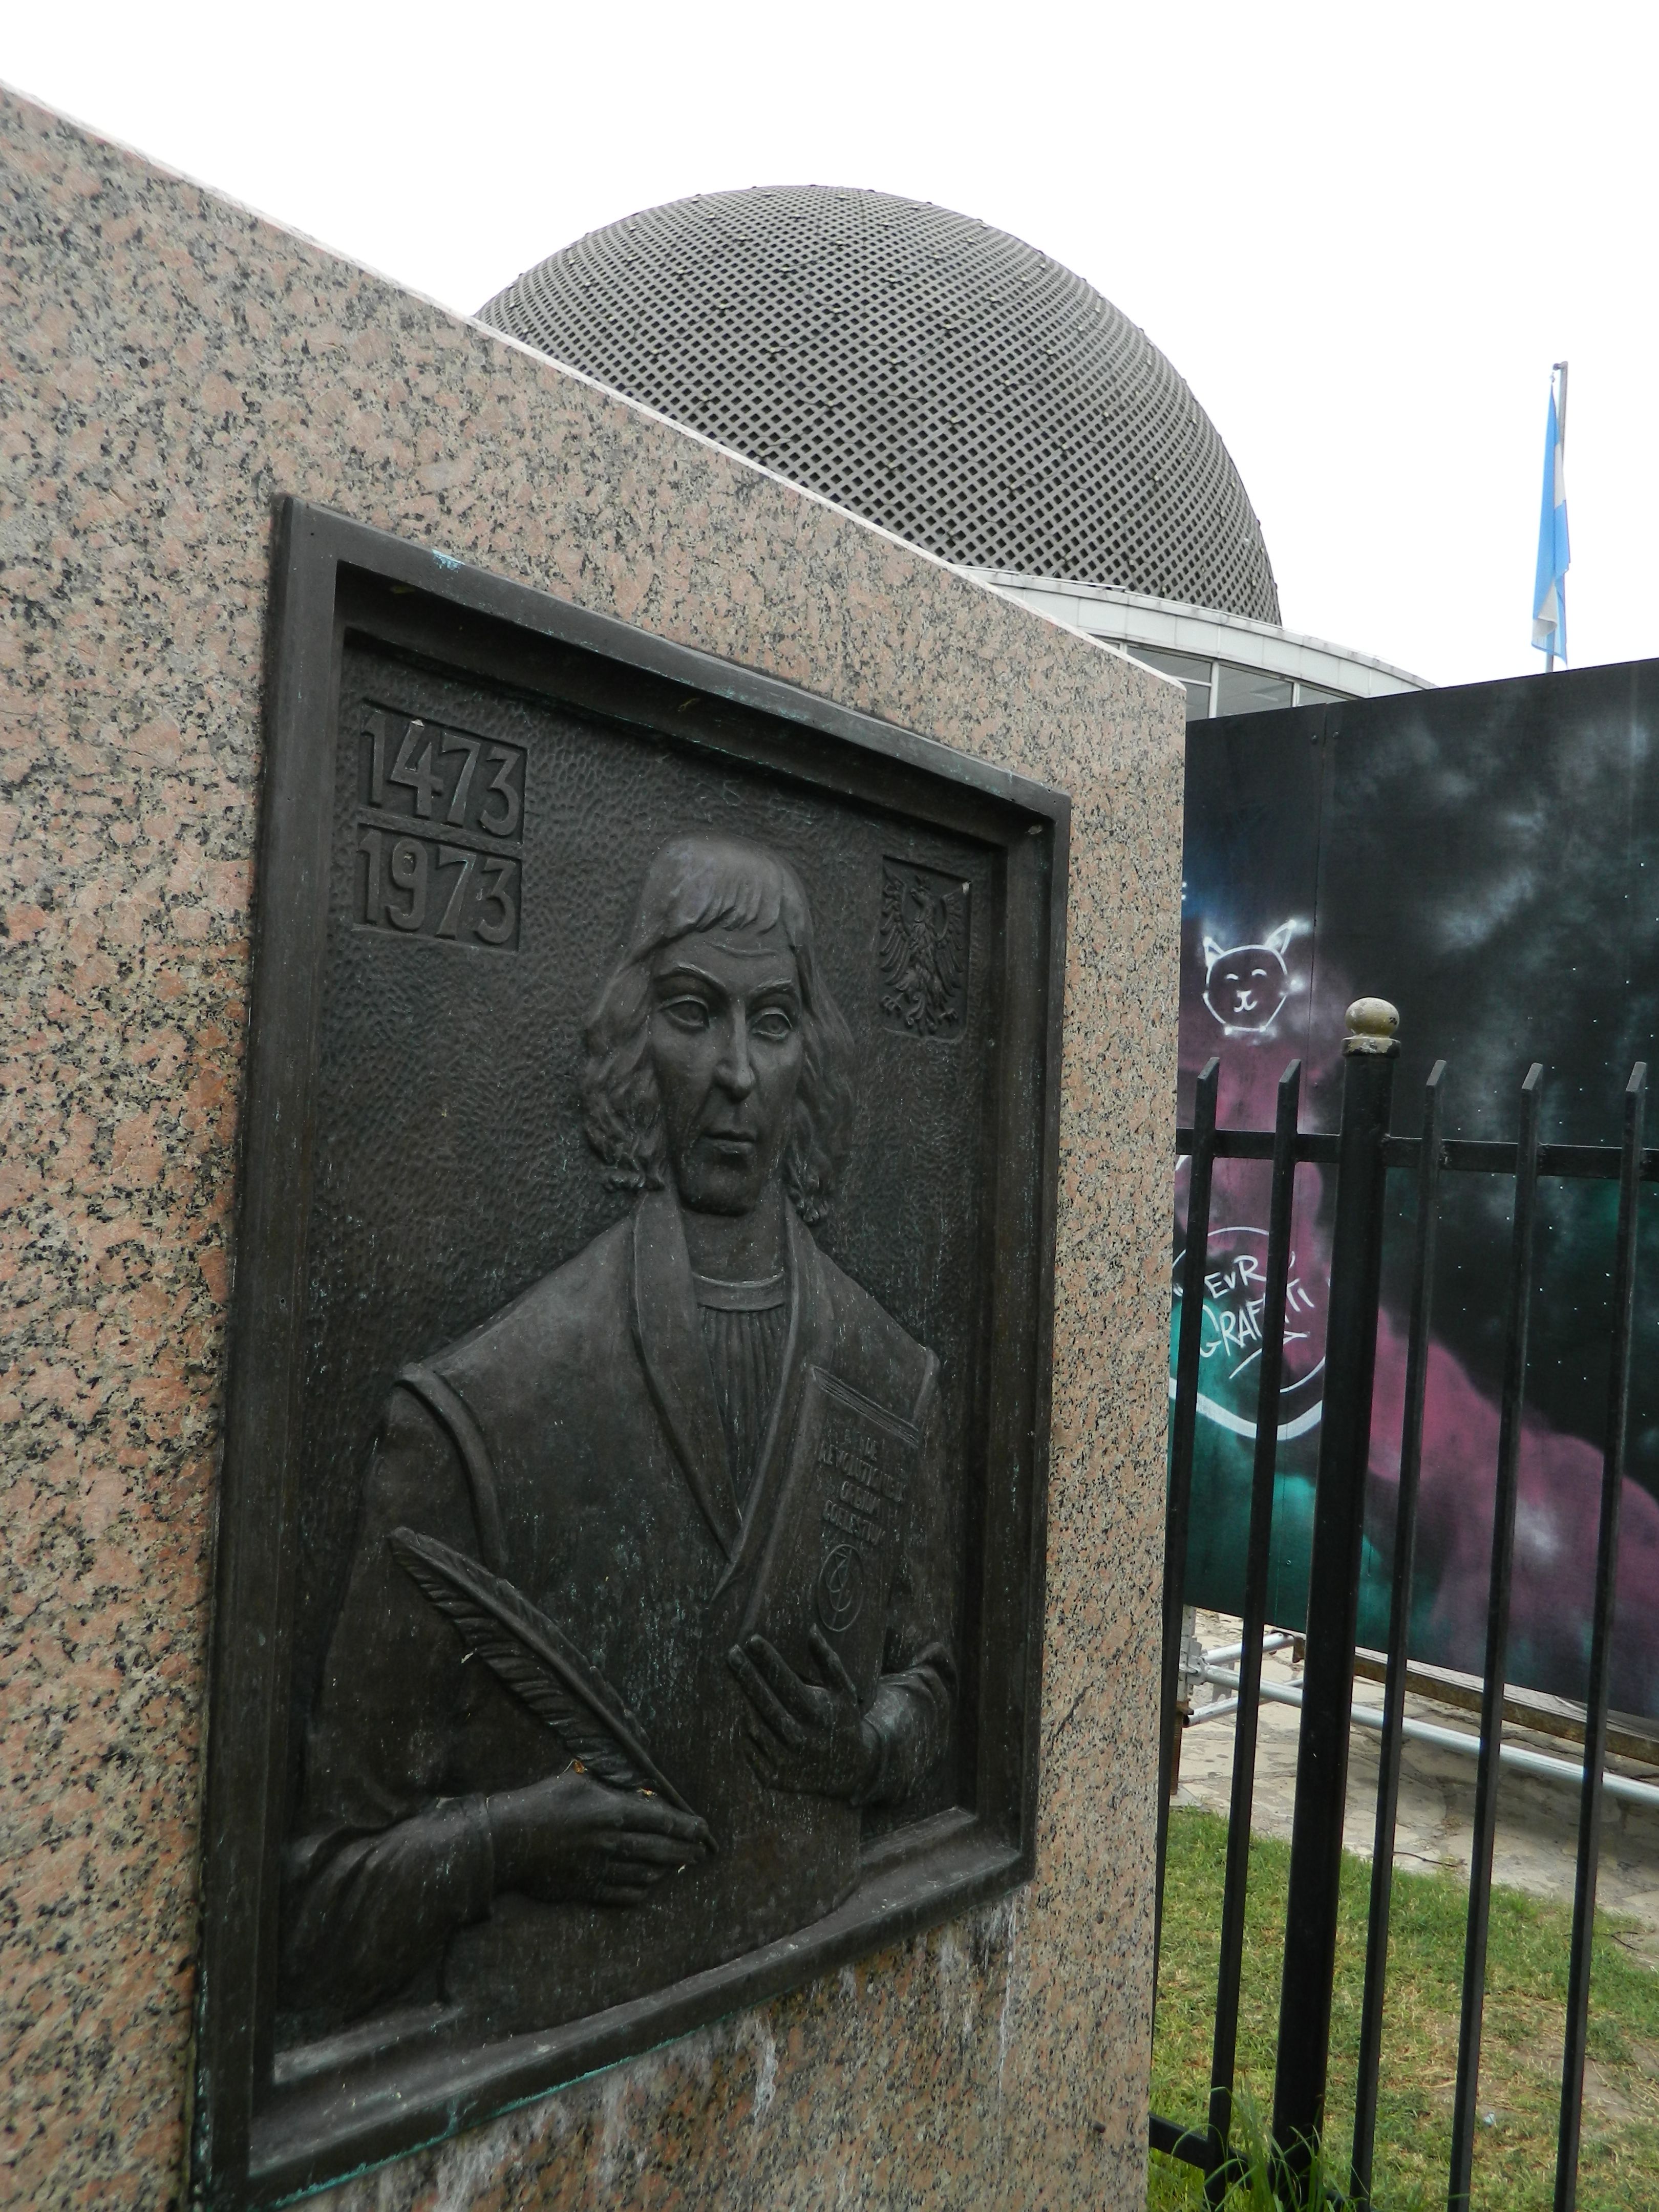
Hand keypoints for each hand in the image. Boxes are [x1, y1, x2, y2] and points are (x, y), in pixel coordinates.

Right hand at [485, 1768, 712, 1906]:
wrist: (508, 1841)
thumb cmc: (540, 1803)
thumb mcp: (575, 1780)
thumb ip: (605, 1782)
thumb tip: (625, 1781)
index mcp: (612, 1811)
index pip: (661, 1819)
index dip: (686, 1825)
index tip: (702, 1828)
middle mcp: (612, 1842)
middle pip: (660, 1849)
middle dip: (684, 1850)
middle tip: (700, 1851)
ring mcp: (601, 1869)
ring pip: (646, 1873)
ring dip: (666, 1870)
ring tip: (678, 1865)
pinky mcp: (587, 1889)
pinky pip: (624, 1894)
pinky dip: (641, 1890)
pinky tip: (647, 1885)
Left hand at [727, 1626, 876, 1801]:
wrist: (850, 1771)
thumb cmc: (843, 1721)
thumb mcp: (843, 1691)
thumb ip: (828, 1660)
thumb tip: (810, 1630)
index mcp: (818, 1715)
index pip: (786, 1682)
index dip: (768, 1660)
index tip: (752, 1640)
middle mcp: (801, 1739)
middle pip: (765, 1702)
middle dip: (746, 1675)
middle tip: (731, 1653)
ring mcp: (786, 1761)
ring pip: (754, 1726)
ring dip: (744, 1701)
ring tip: (738, 1679)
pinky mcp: (775, 1778)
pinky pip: (750, 1749)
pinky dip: (747, 1731)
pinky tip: (747, 1713)